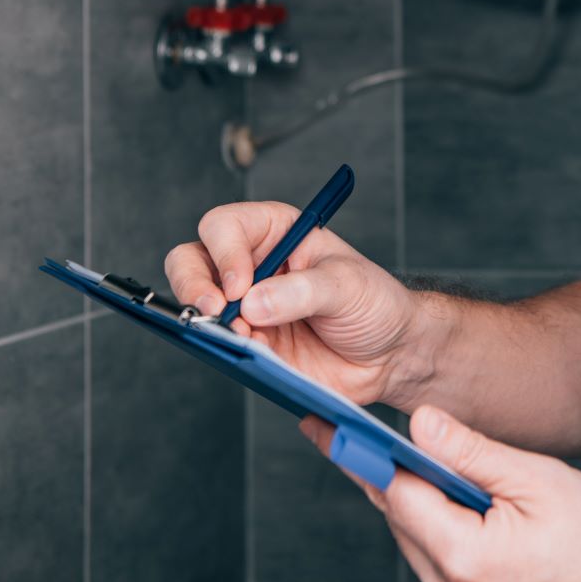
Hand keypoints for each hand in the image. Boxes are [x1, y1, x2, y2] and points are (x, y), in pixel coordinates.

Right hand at [164, 201, 418, 407]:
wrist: (389, 354)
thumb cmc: (374, 302)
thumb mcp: (347, 285)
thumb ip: (302, 291)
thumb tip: (253, 303)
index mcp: (275, 232)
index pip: (225, 227)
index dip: (224, 253)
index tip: (241, 285)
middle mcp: (251, 264)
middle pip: (191, 260)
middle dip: (194, 285)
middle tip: (215, 311)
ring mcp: (245, 306)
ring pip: (195, 304)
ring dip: (208, 322)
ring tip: (242, 337)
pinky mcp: (248, 343)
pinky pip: (217, 345)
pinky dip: (224, 350)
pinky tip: (251, 353)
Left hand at [303, 405, 580, 581]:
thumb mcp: (541, 482)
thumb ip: (473, 453)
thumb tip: (421, 424)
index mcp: (464, 559)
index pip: (396, 494)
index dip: (364, 455)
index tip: (326, 429)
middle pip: (404, 522)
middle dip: (399, 479)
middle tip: (382, 439)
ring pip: (422, 550)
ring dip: (427, 514)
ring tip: (455, 482)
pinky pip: (442, 578)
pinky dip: (448, 546)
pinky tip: (478, 525)